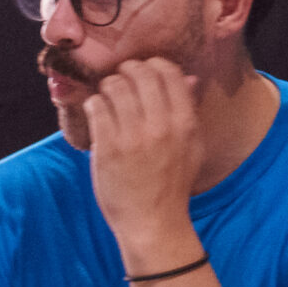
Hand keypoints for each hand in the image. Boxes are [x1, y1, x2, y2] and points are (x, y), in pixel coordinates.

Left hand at [85, 58, 206, 272]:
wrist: (153, 222)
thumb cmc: (172, 184)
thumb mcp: (192, 146)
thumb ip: (190, 110)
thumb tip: (189, 77)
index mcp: (185, 122)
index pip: (169, 72)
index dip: (153, 64)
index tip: (145, 71)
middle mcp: (160, 126)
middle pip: (140, 74)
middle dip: (127, 70)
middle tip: (121, 78)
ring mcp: (132, 137)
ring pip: (115, 86)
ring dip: (108, 85)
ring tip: (107, 95)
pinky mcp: (107, 148)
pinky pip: (97, 108)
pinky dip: (94, 103)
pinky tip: (97, 110)